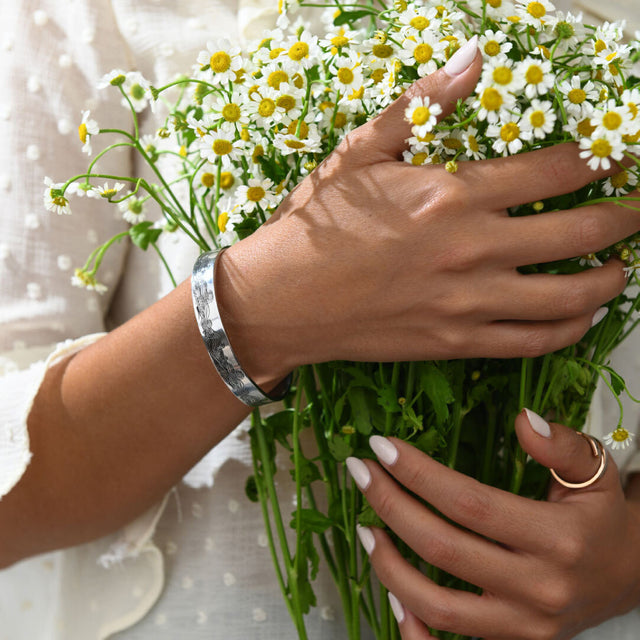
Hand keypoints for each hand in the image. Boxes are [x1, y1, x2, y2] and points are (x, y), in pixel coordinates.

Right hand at [215, 41, 635, 383]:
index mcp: (453, 194)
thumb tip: (473, 57)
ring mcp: (469, 302)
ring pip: (569, 296)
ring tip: (621, 268)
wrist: (280, 301)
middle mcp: (473, 249)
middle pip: (581, 232)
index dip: (599, 159)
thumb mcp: (359, 154)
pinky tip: (581, 316)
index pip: (555, 170)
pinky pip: (533, 342)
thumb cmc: (316, 226)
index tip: (618, 155)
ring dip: (610, 279)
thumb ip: (422, 107)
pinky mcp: (456, 342)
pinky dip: (570, 329)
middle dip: (625, 217)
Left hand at [346, 412, 639, 639]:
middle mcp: (539, 587)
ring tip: (365, 527)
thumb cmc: (603, 517)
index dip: (419, 474)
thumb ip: (561, 445)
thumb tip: (522, 419)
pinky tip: (391, 595)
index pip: (470, 503)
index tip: (383, 446)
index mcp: (557, 538)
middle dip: (390, 505)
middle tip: (360, 472)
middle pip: (443, 548)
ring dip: (390, 567)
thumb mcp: (596, 472)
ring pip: (439, 606)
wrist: (631, 576)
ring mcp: (523, 625)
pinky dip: (413, 626)